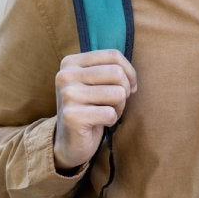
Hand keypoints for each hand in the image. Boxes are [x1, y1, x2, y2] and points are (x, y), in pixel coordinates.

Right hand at [53, 49, 137, 171]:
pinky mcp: (72, 116)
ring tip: (105, 113)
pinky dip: (111, 120)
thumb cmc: (89, 108)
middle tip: (115, 103)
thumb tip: (132, 78)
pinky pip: (110, 113)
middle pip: (117, 73)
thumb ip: (111, 70)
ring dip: (118, 107)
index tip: (128, 86)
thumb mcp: (95, 83)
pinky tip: (99, 123)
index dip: (129, 72)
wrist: (69, 142)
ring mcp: (67, 95)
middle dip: (124, 91)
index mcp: (70, 62)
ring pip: (117, 93)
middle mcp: (65, 75)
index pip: (113, 55)